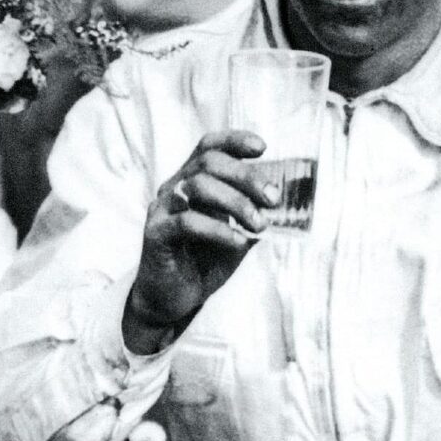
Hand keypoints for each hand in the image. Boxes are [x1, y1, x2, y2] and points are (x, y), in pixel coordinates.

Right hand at [125, 130, 277, 354]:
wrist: (171, 299)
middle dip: (246, 176)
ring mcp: (161, 210)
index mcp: (190, 182)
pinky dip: (218, 229)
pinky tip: (238, 242)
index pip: (208, 147)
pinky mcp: (155, 235)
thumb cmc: (202, 263)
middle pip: (207, 162)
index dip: (234, 141)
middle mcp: (173, 189)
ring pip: (197, 187)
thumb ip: (252, 216)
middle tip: (272, 198)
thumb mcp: (236, 234)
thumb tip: (284, 204)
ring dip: (236, 203)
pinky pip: (187, 222)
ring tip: (259, 225)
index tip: (262, 148)